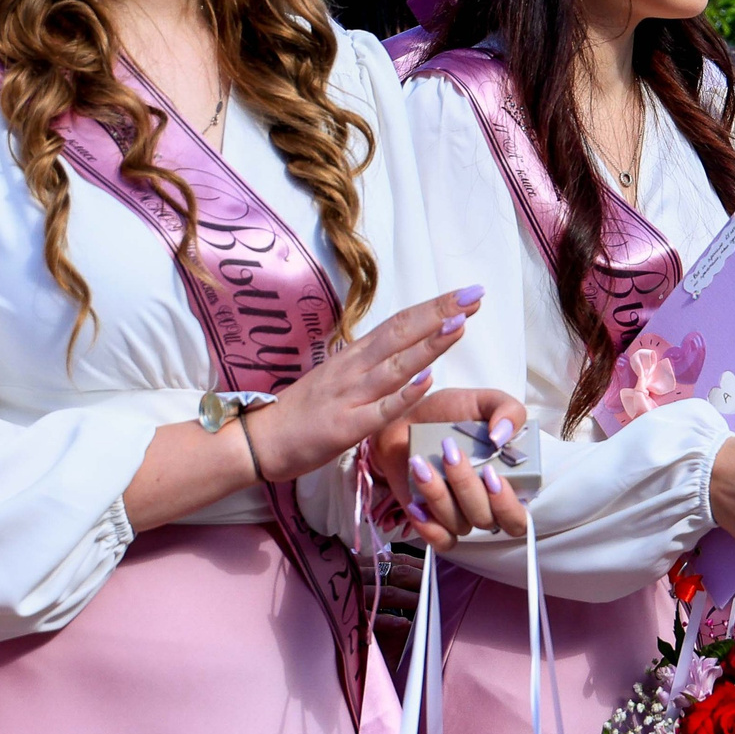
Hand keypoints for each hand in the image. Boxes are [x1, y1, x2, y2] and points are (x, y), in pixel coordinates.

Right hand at [241, 290, 485, 484]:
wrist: (260, 440)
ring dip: (429, 345)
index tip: (466, 293)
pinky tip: (427, 380)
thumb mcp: (340, 379)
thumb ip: (371, 365)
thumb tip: (404, 350)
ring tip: (459, 324)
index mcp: (354, 355)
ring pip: (395, 365)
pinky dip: (404, 394)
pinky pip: (381, 410)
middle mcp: (354, 368)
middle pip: (401, 333)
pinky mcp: (346, 426)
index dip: (433, 307)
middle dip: (440, 313)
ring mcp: (350, 396)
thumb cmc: (303, 412)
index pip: (399, 323)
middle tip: (474, 295)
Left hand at [382, 389, 532, 550]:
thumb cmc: (449, 412)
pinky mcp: (432, 520)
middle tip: (450, 453)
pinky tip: (417, 504)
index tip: (491, 474)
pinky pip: (439, 541)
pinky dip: (429, 528)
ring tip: (421, 463)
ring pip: (459, 525)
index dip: (508, 505)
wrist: (405, 418)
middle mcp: (485, 503)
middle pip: (487, 520)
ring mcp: (458, 514)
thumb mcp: (484, 400)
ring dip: (439, 496)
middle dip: (468, 489)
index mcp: (509, 481)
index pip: (519, 516)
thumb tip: (502, 438)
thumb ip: (508, 410)